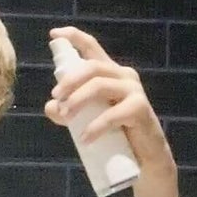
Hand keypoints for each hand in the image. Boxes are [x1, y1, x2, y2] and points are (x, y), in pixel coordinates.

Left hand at [47, 26, 182, 196]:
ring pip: (100, 85)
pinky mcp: (141, 110)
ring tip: (66, 118)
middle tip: (56, 97)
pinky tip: (86, 137)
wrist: (145, 161)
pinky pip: (115, 113)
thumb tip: (51, 106)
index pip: (92, 49)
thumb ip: (67, 111)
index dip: (74, 38)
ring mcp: (134, 92)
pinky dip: (97, 125)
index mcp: (110, 74)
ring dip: (78, 99)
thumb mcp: (85, 121)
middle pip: (93, 67)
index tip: (54, 34)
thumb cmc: (115, 136)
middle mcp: (123, 77)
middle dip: (69, 80)